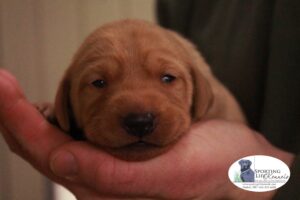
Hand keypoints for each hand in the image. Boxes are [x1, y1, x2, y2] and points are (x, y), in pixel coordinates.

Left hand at [0, 70, 293, 199]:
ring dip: (31, 119)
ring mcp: (109, 171)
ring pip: (56, 144)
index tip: (2, 87)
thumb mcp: (169, 172)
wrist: (238, 163)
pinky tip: (50, 110)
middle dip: (17, 117)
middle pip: (45, 150)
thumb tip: (59, 158)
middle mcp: (103, 185)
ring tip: (12, 93)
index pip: (50, 155)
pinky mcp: (118, 158)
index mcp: (111, 193)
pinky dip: (56, 122)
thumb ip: (112, 174)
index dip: (20, 122)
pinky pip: (75, 139)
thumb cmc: (213, 167)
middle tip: (1, 83)